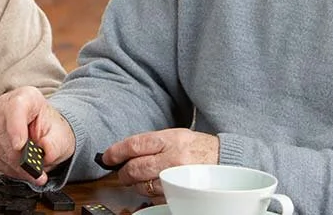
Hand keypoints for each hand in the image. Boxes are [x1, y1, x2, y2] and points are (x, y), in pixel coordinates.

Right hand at [0, 87, 75, 184]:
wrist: (45, 135)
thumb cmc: (52, 132)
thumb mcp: (62, 138)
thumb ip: (54, 145)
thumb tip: (45, 150)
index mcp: (27, 97)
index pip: (16, 106)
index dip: (15, 127)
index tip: (19, 146)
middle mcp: (5, 106)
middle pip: (3, 133)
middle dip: (19, 158)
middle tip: (36, 171)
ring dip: (14, 166)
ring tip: (30, 172)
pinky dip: (4, 168)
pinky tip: (17, 169)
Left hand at [103, 129, 217, 201]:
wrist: (225, 161)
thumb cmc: (199, 147)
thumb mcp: (176, 135)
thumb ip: (152, 142)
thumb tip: (126, 151)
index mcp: (170, 139)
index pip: (134, 145)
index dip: (116, 152)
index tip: (107, 157)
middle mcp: (173, 159)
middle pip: (135, 168)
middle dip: (123, 172)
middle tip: (121, 172)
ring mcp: (177, 178)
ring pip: (143, 186)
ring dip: (135, 184)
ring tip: (136, 179)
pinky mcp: (181, 194)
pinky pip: (156, 197)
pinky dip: (149, 193)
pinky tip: (152, 186)